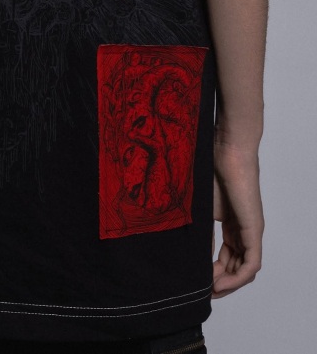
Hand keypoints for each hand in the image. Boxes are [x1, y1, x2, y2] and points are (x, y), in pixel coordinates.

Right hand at [212, 138, 264, 298]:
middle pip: (235, 267)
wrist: (226, 150)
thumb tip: (186, 254)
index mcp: (231, 224)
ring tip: (209, 291)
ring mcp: (251, 231)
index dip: (212, 273)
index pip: (226, 257)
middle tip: (200, 291)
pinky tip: (219, 284)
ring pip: (245, 270)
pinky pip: (252, 264)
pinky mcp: (255, 229)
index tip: (196, 281)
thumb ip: (198, 230)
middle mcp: (244, 231)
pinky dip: (237, 279)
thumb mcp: (199, 208)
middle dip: (219, 282)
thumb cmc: (210, 169)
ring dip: (228, 285)